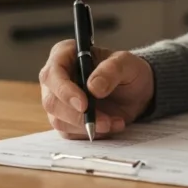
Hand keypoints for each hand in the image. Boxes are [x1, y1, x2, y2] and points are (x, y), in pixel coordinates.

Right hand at [39, 39, 154, 139]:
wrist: (136, 91)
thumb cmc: (128, 70)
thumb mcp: (126, 63)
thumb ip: (111, 70)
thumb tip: (93, 87)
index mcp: (65, 55)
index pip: (52, 74)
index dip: (64, 91)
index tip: (84, 104)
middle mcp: (56, 78)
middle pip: (52, 101)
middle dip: (78, 116)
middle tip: (104, 121)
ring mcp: (58, 100)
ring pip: (59, 120)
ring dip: (87, 126)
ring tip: (114, 122)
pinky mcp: (65, 119)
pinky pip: (70, 132)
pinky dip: (91, 132)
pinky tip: (111, 125)